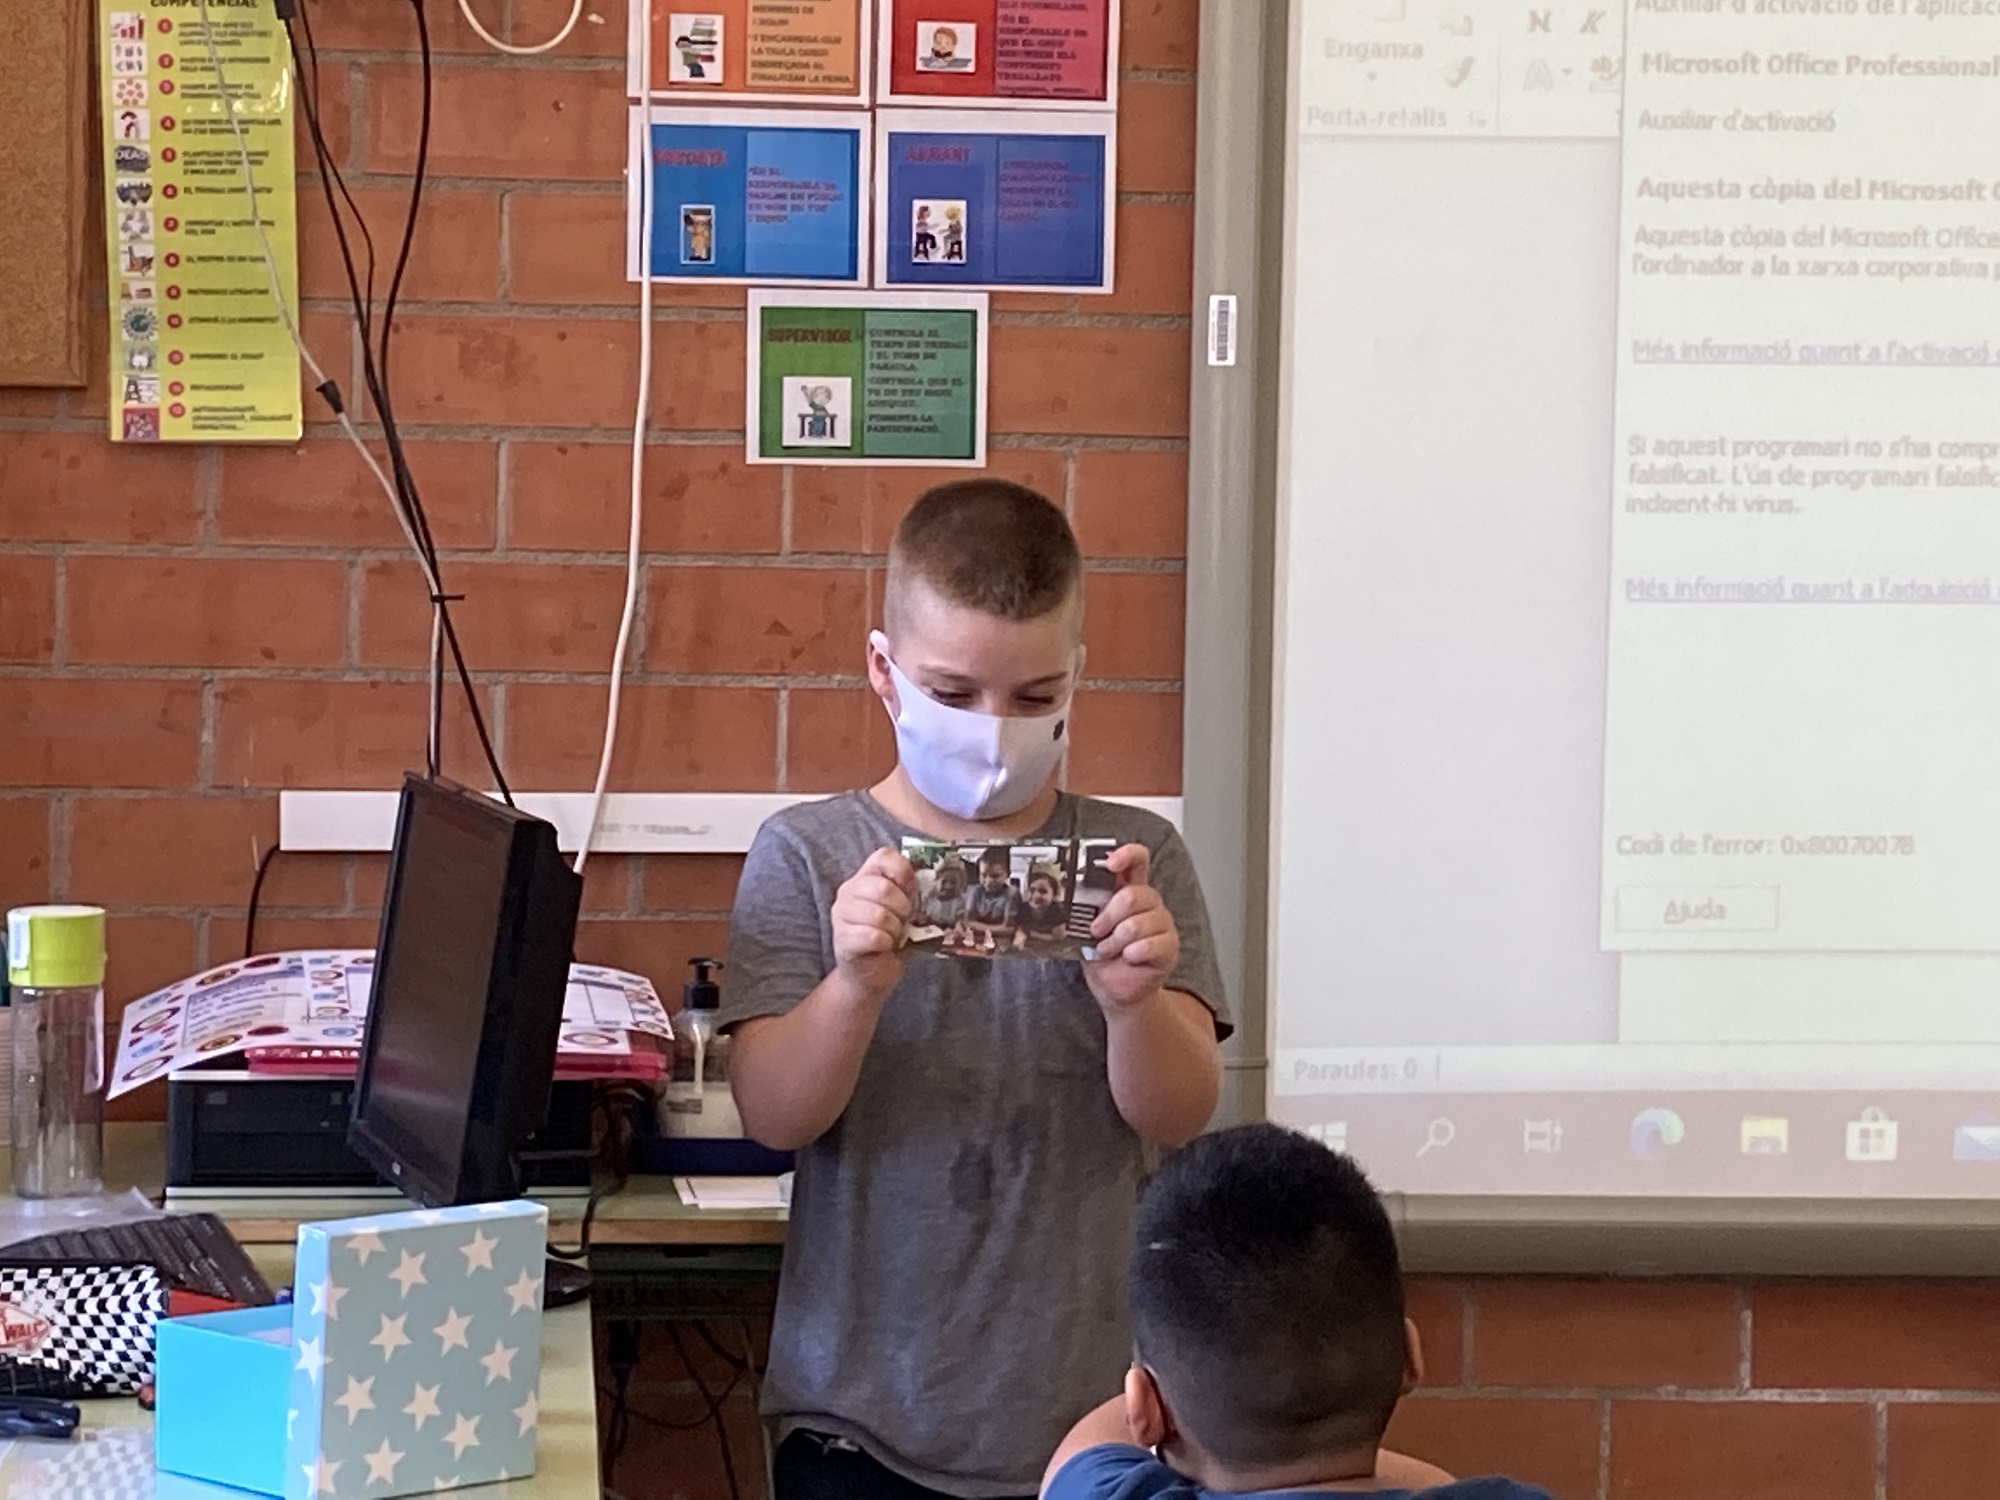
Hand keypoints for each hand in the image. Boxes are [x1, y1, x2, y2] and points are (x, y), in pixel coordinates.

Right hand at [831, 848, 914, 1002]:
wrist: (871, 975)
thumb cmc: (890, 938)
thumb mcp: (902, 910)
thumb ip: (911, 892)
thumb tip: (938, 882)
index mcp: (864, 878)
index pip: (882, 856)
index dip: (903, 870)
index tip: (911, 889)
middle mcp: (848, 892)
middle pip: (882, 888)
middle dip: (902, 907)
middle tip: (904, 920)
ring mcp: (841, 916)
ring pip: (878, 914)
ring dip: (895, 928)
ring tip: (894, 935)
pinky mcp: (842, 940)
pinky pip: (872, 936)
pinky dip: (886, 943)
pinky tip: (885, 946)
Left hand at [1083, 844, 1179, 1011]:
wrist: (1116, 989)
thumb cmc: (1102, 956)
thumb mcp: (1086, 927)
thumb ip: (1084, 909)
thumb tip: (1067, 898)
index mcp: (1129, 890)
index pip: (1137, 860)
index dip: (1126, 855)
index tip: (1110, 863)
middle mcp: (1149, 902)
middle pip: (1133, 895)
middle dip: (1108, 916)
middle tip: (1096, 931)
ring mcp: (1162, 923)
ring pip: (1137, 923)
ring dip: (1115, 941)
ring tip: (1107, 950)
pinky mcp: (1170, 945)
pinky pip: (1148, 944)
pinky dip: (1130, 954)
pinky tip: (1128, 958)